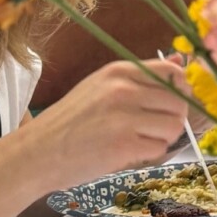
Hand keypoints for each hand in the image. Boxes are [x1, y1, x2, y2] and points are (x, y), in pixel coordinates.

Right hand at [23, 58, 190, 191]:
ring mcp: (124, 116)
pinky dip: (152, 155)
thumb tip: (179, 61)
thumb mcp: (101, 87)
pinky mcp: (124, 144)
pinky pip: (160, 148)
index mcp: (119, 71)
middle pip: (179, 101)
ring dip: (164, 138)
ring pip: (174, 125)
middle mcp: (124, 88)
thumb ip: (139, 78)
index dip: (180, 91)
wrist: (37, 153)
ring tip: (142, 142)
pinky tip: (131, 153)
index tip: (171, 104)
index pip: (173, 72)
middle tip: (155, 130)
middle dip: (174, 119)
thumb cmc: (69, 123)